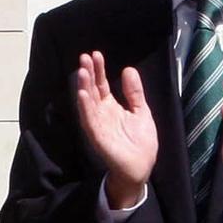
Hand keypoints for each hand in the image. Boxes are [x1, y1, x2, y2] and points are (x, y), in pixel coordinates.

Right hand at [75, 52, 156, 207]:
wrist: (141, 167)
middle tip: (84, 57)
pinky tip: (82, 94)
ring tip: (82, 71)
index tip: (95, 54)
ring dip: (83, 87)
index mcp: (111, 107)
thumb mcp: (141, 111)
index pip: (101, 85)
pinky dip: (85, 107)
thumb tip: (128, 69)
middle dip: (88, 74)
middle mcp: (101, 113)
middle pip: (92, 90)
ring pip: (87, 103)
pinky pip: (89, 120)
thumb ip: (134, 92)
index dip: (98, 70)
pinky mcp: (97, 136)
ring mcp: (97, 124)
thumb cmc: (141, 142)